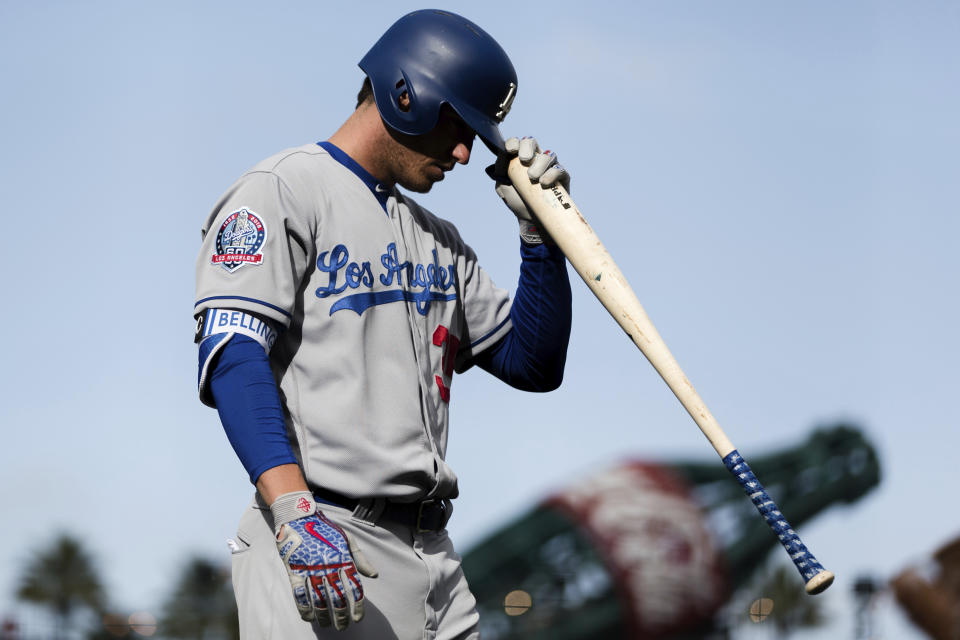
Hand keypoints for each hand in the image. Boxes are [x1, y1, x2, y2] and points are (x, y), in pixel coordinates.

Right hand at [271, 492, 377, 629]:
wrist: (299, 516)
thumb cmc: (325, 529)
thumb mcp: (347, 539)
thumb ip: (360, 559)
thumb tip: (374, 575)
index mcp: (343, 558)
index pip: (354, 587)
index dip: (357, 605)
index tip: (358, 618)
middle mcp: (328, 565)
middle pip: (337, 597)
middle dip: (341, 615)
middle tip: (343, 627)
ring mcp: (311, 568)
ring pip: (319, 598)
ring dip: (324, 615)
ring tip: (327, 625)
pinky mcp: (295, 569)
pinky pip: (299, 593)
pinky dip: (304, 607)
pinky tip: (309, 617)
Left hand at [486, 136, 570, 243]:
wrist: (531, 220)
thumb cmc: (517, 201)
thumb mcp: (503, 186)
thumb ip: (500, 171)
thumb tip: (502, 156)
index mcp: (520, 158)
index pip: (517, 143)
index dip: (513, 143)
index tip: (510, 150)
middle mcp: (535, 158)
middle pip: (531, 142)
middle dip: (527, 147)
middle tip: (523, 159)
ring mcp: (550, 166)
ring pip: (547, 155)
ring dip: (539, 163)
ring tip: (533, 178)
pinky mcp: (562, 177)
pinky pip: (560, 169)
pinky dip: (552, 174)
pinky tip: (544, 182)